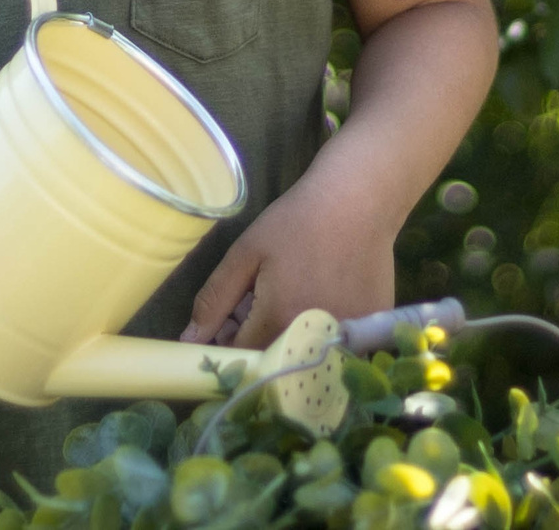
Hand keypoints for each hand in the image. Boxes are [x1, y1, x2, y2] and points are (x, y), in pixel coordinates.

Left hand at [181, 176, 396, 349]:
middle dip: (258, 338)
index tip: (231, 321)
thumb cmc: (297, 221)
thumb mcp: (246, 253)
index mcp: (277, 320)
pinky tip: (324, 294)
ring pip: (305, 353)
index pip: (240, 356)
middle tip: (262, 301)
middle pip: (273, 358)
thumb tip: (188, 342)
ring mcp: (347, 335)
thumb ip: (214, 300)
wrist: (358, 200)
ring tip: (293, 295)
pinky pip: (337, 343)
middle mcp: (313, 337)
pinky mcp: (370, 328)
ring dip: (290, 336)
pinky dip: (322, 329)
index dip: (229, 341)